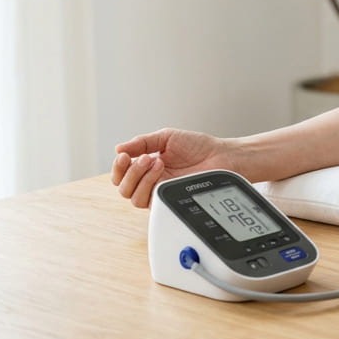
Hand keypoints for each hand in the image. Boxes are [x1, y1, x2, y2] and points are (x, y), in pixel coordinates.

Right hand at [111, 128, 233, 207]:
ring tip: (156, 161)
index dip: (118, 167)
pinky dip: (150, 184)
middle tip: (145, 157)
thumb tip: (118, 149)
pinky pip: (150, 201)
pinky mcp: (169, 201)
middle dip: (129, 172)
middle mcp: (151, 182)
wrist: (220, 156)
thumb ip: (142, 142)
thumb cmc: (198, 147)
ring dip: (140, 178)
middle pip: (123, 188)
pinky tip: (161, 170)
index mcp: (147, 167)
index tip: (124, 156)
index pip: (122, 174)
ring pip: (134, 198)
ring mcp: (160, 193)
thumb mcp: (166, 137)